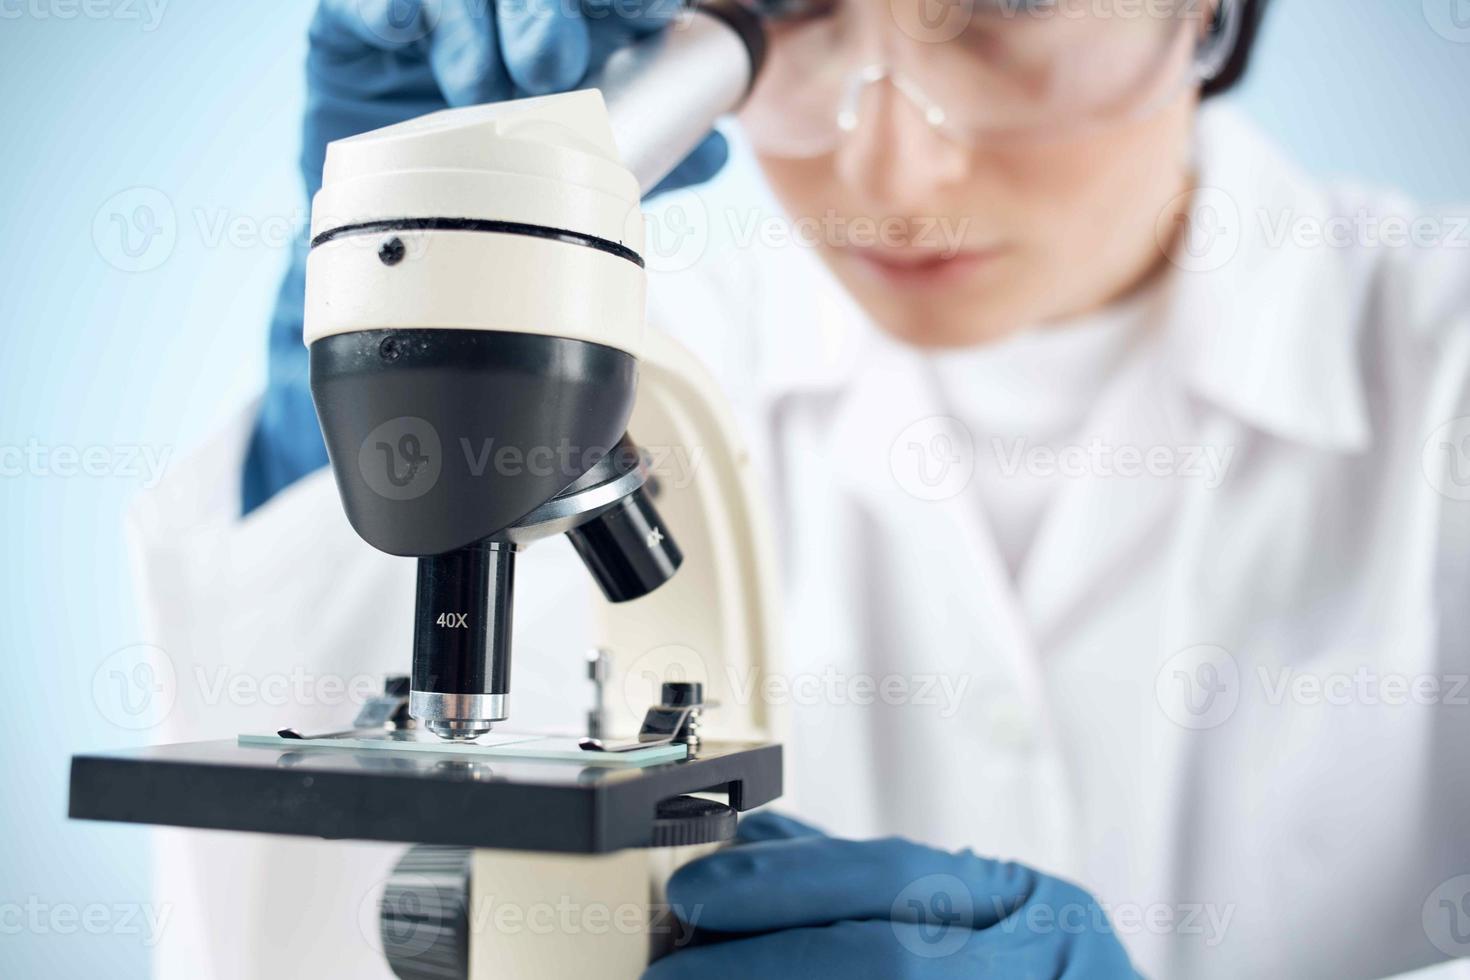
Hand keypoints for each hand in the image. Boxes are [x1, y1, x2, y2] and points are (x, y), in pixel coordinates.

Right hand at [302, 0, 727, 199]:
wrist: (390, 220)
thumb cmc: (490, 178)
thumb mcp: (574, 174)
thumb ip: (645, 156)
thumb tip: (720, 153)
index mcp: (563, 26)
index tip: (646, 10)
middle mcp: (500, 9)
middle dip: (543, 9)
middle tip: (549, 62)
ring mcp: (432, 12)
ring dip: (470, 22)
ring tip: (474, 82)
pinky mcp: (356, 25)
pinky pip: (360, 3)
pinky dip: (384, 8)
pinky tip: (400, 26)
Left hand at [645, 812, 1137, 979]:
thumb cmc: (1036, 977)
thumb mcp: (977, 913)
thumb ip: (869, 881)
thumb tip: (755, 840)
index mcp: (1034, 908)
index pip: (895, 877)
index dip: (786, 883)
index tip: (693, 893)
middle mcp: (1043, 964)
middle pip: (887, 959)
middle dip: (764, 964)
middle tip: (670, 973)